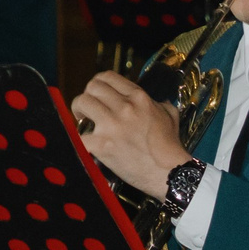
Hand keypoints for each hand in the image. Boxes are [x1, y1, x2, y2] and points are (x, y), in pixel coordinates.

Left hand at [73, 71, 187, 201]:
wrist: (169, 172)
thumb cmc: (170, 146)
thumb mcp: (169, 115)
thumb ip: (159, 103)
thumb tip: (156, 101)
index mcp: (139, 97)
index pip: (108, 77)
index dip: (98, 84)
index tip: (97, 95)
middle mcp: (125, 107)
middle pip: (92, 87)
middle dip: (87, 96)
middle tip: (88, 110)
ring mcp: (112, 125)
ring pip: (82, 102)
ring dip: (79, 111)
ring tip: (83, 122)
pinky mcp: (103, 145)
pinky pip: (79, 135)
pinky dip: (78, 139)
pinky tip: (85, 143)